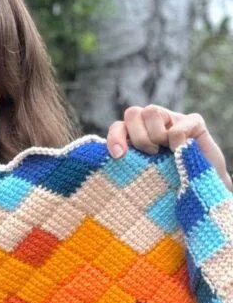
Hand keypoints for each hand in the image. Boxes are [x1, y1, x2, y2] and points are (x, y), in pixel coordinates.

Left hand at [107, 104, 231, 190]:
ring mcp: (172, 119)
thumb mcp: (141, 178)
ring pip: (152, 111)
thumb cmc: (168, 186)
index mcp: (136, 137)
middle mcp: (151, 124)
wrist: (201, 190)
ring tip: (165, 152)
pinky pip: (178, 125)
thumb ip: (124, 168)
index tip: (119, 156)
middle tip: (150, 155)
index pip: (118, 127)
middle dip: (138, 138)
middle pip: (132, 113)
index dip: (115, 138)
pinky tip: (182, 152)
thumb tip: (101, 169)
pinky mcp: (194, 122)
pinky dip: (178, 142)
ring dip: (156, 135)